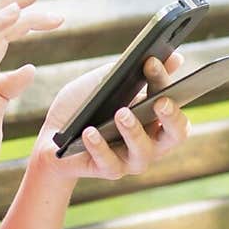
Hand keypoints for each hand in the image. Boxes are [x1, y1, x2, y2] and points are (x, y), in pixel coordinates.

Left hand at [34, 51, 190, 183]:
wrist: (52, 138)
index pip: (172, 102)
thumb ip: (134, 71)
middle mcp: (151, 142)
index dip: (165, 82)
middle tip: (161, 101)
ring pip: (143, 151)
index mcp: (156, 119)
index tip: (151, 61)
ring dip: (133, 131)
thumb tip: (176, 57)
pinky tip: (90, 132)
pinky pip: (108, 162)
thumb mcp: (106, 83)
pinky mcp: (108, 170)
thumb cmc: (85, 107)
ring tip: (121, 113)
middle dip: (172, 118)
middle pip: (176, 135)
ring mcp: (131, 159)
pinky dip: (99, 146)